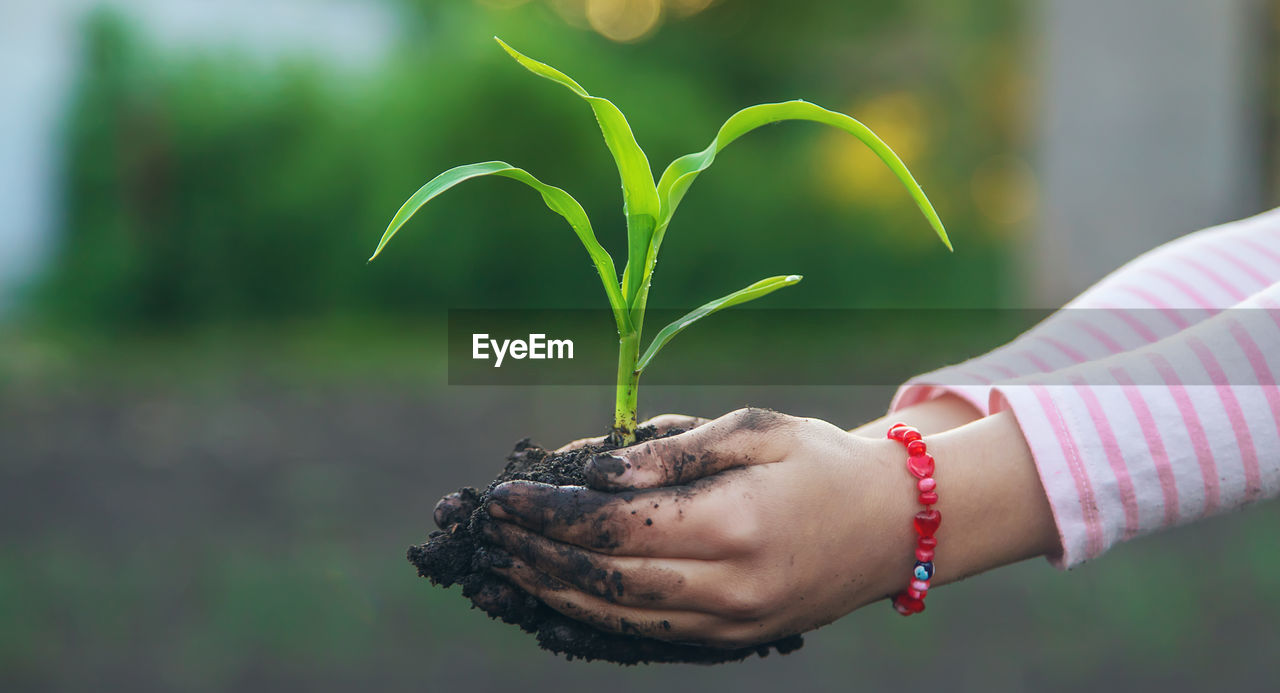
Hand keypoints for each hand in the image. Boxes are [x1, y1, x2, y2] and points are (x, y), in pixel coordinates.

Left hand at [477, 408, 1058, 648]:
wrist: (893, 526)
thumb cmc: (819, 460)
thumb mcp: (753, 430)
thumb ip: (672, 452)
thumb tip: (596, 471)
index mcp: (734, 522)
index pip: (615, 526)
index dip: (550, 514)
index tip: (505, 494)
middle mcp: (730, 586)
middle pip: (605, 580)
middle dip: (537, 554)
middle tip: (491, 529)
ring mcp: (732, 625)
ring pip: (619, 619)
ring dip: (552, 592)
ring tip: (505, 565)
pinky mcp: (733, 642)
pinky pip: (648, 638)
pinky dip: (592, 621)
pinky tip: (555, 601)